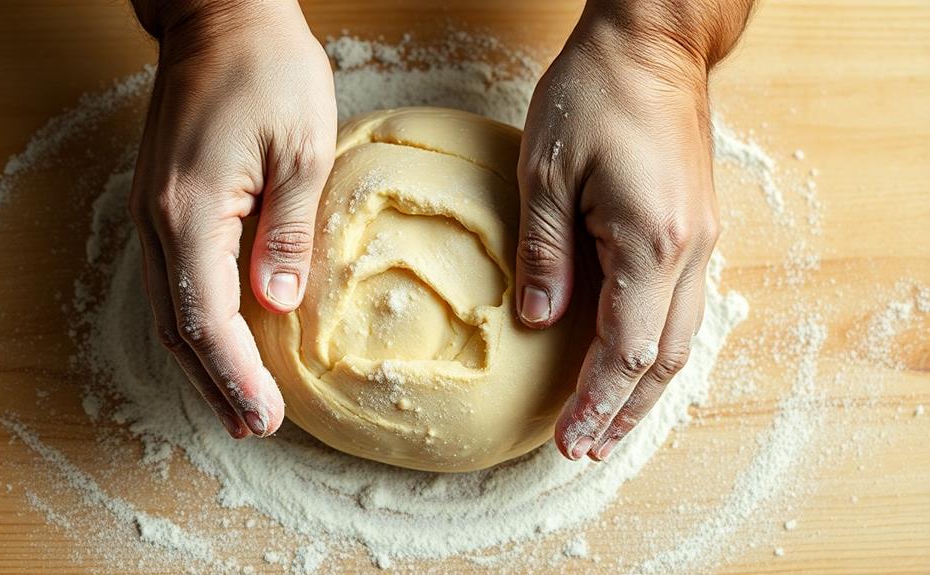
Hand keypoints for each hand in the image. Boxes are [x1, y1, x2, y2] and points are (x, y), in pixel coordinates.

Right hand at [128, 1, 336, 437]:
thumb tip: (275, 306)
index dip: (236, 375)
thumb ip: (285, 234)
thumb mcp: (301, 151)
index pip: (208, 319)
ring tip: (237, 402)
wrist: (220, 16)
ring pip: (169, 308)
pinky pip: (173, 279)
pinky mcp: (164, 201)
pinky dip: (196, 322)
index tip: (266, 415)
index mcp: (192, 210)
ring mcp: (154, 210)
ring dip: (203, 360)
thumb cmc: (269, 70)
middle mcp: (160, 219)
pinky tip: (221, 341)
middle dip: (216, 383)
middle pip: (178, 327)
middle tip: (253, 427)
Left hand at [516, 2, 751, 460]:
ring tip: (610, 424)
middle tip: (586, 450)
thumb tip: (539, 322)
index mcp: (653, 242)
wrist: (652, 44)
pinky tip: (631, 361)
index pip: (626, 349)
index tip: (567, 440)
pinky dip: (654, 346)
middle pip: (663, 358)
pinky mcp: (693, 226)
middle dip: (624, 410)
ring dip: (645, 387)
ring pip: (680, 338)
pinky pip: (680, 306)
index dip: (596, 402)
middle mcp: (690, 250)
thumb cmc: (595, 94)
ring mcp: (699, 239)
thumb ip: (545, 254)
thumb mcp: (547, 171)